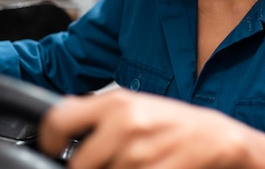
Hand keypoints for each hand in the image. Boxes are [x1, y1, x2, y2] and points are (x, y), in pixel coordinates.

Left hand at [38, 89, 264, 168]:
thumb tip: (58, 131)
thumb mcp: (134, 106)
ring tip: (131, 164)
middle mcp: (124, 124)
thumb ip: (96, 115)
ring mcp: (140, 154)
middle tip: (103, 162)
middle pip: (78, 164)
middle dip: (87, 168)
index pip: (58, 120)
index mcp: (115, 102)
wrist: (216, 138)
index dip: (48, 140)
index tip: (53, 149)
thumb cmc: (173, 123)